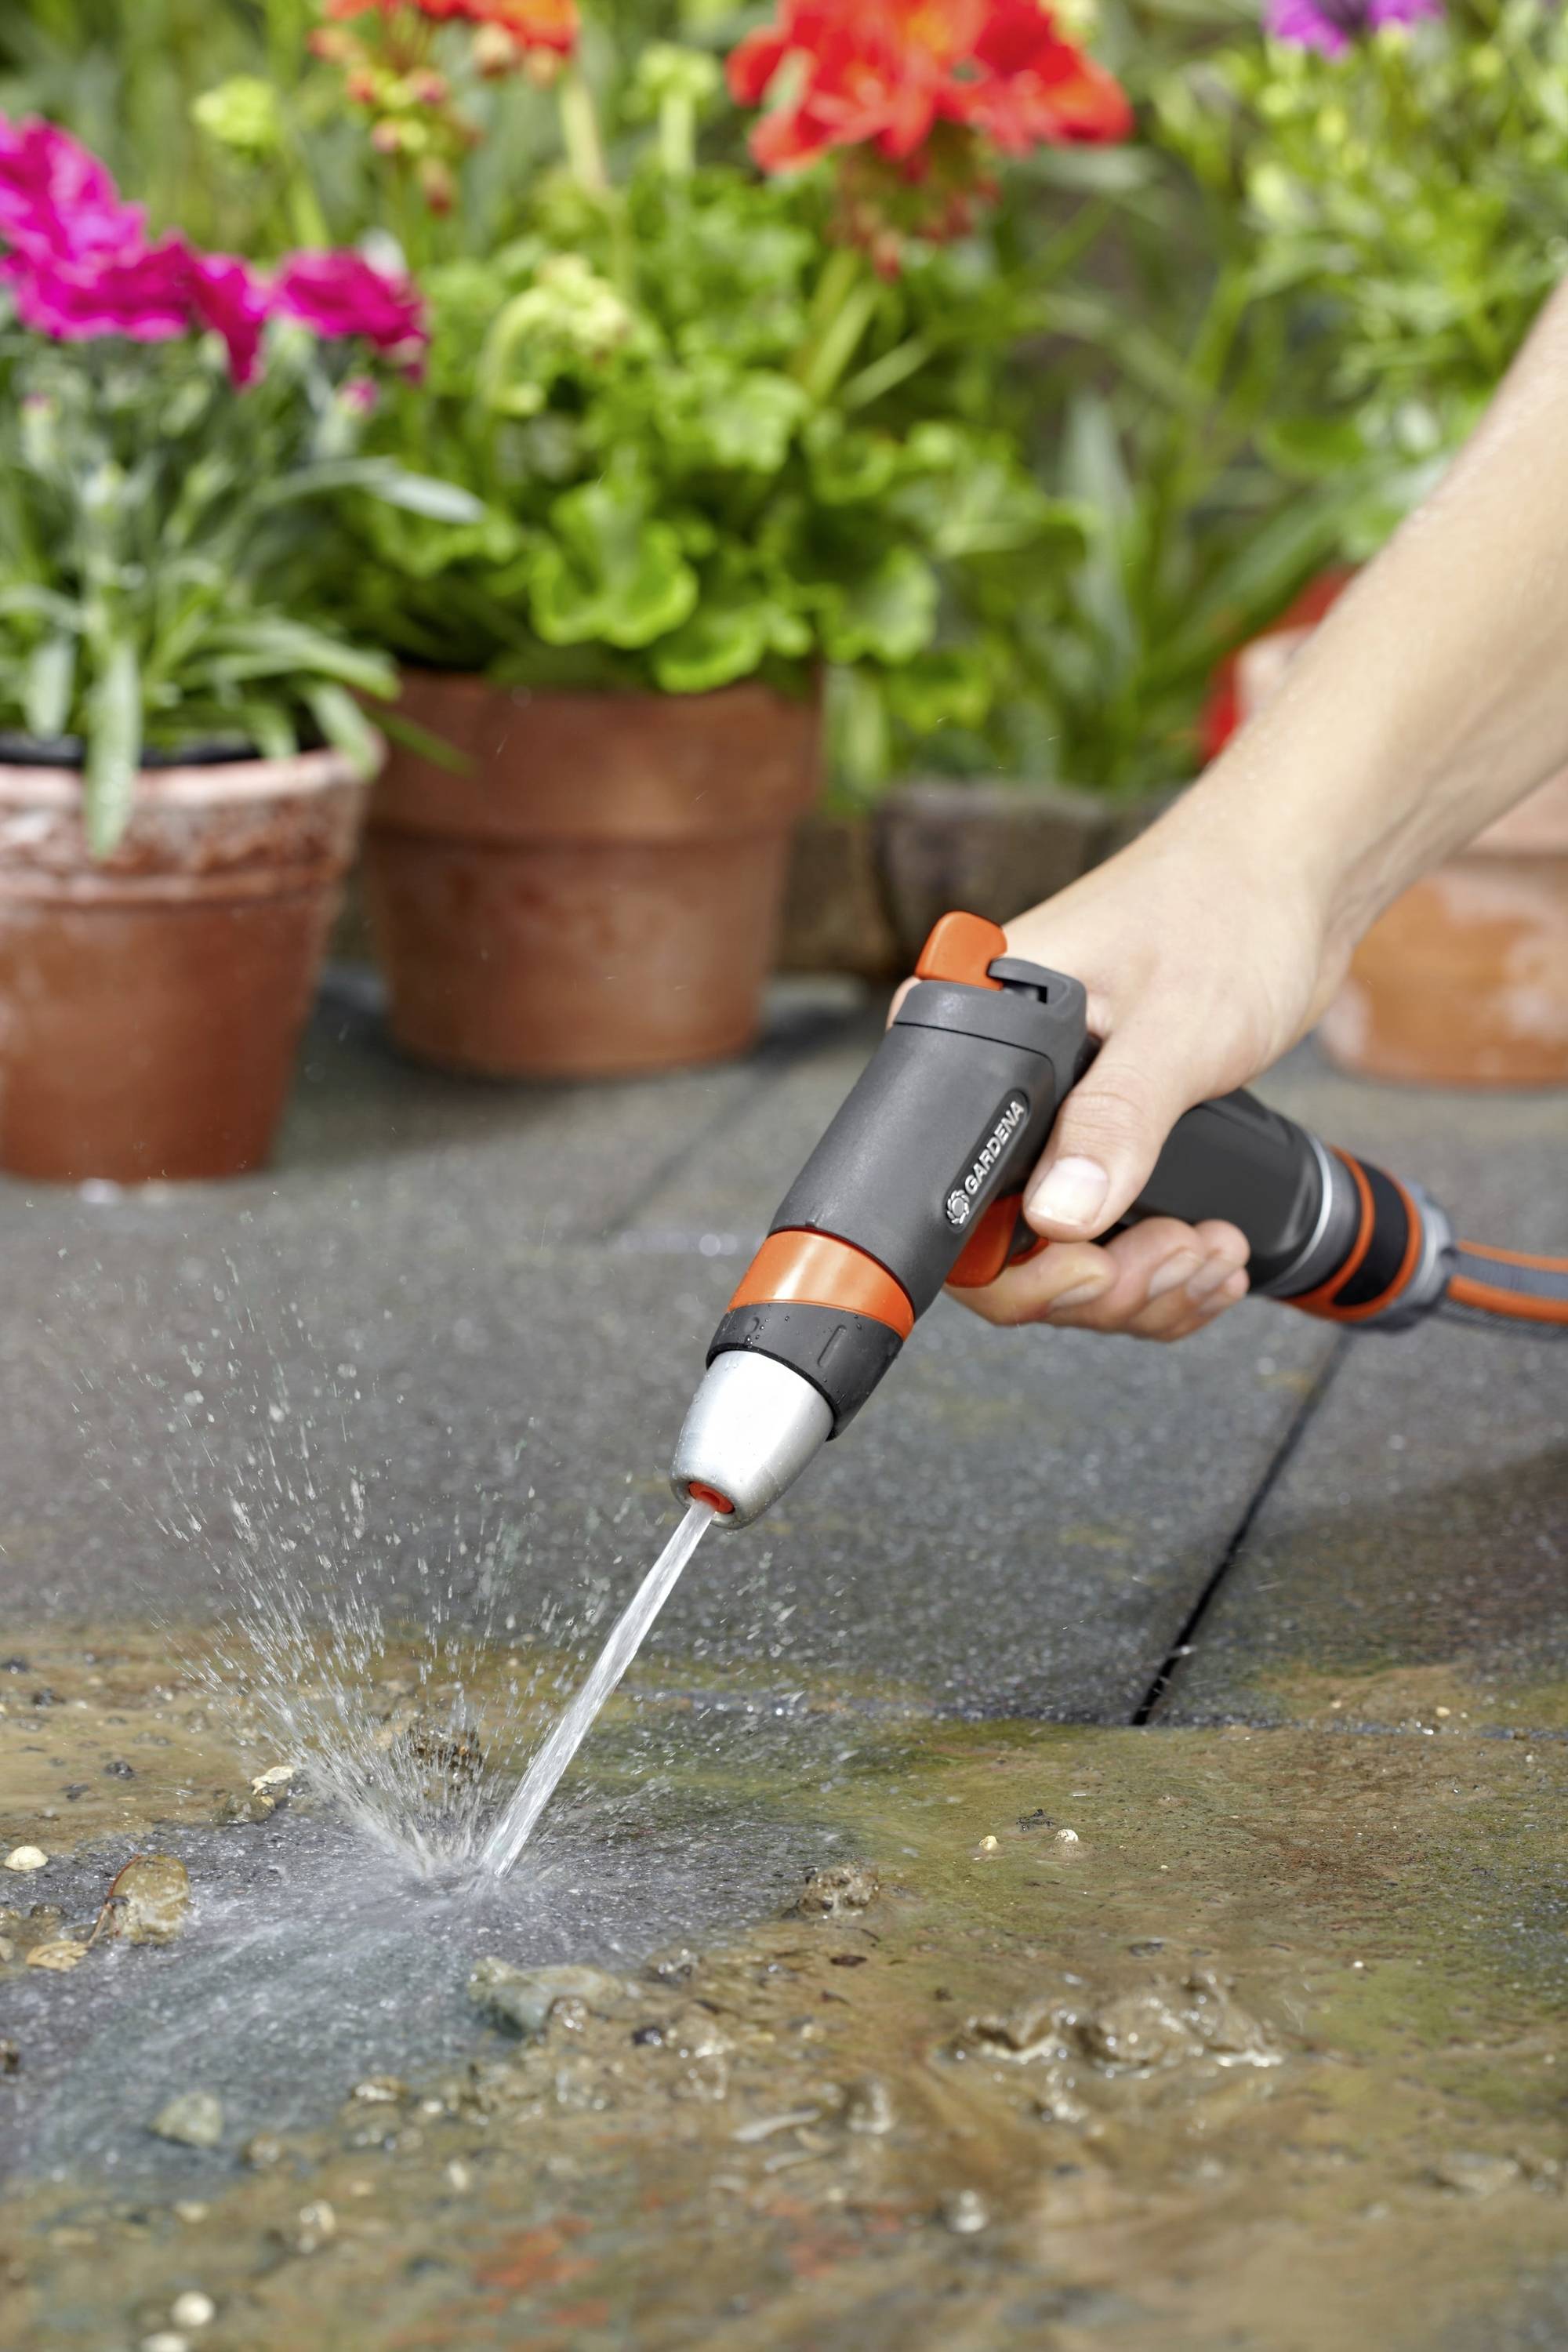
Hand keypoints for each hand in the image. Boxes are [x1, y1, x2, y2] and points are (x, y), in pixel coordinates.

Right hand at [947, 782, 1346, 1338]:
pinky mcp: (1100, 1137)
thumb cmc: (1227, 909)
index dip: (1018, 1265)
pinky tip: (1208, 1251)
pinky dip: (1159, 1271)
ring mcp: (1049, 1118)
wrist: (1293, 879)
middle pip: (1004, 1249)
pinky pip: (1103, 1242)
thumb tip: (1059, 1214)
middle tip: (1180, 1255)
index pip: (945, 1195)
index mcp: (973, 1035)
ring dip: (1143, 1285)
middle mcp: (995, 1084)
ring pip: (1060, 1259)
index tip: (1096, 1267)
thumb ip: (1116, 1119)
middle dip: (1103, 1282)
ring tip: (1209, 1252)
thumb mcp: (1176, 1026)